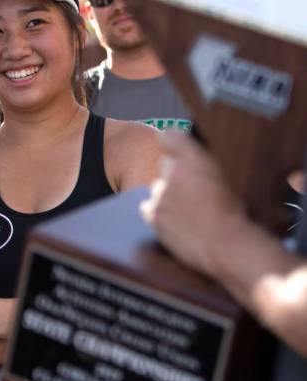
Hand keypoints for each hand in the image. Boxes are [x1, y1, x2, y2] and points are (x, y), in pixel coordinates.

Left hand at [140, 131, 246, 276]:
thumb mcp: (223, 176)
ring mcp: (160, 194)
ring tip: (188, 210)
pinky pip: (148, 207)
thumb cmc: (232, 212)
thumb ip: (200, 161)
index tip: (173, 147)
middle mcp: (173, 172)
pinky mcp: (152, 214)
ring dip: (166, 195)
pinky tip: (175, 220)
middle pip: (163, 165)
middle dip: (174, 174)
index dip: (171, 142)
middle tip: (190, 190)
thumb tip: (185, 154)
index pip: (168, 136)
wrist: (226, 244)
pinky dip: (157, 212)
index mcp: (195, 157)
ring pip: (157, 188)